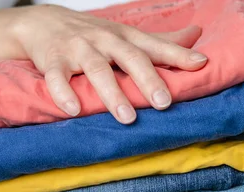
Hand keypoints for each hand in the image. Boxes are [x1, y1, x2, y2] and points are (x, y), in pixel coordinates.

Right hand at [11, 5, 207, 123]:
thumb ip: (161, 41)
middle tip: (163, 102)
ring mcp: (78, 49)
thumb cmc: (92, 34)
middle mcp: (104, 40)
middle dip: (147, 79)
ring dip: (112, 94)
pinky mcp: (52, 61)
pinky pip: (56, 77)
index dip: (178, 55)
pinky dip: (64, 92)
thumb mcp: (127, 34)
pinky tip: (73, 110)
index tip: (200, 65)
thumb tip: (196, 35)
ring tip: (127, 117)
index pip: (155, 46)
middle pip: (129, 57)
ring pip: (96, 70)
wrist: (43, 21)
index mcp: (124, 37)